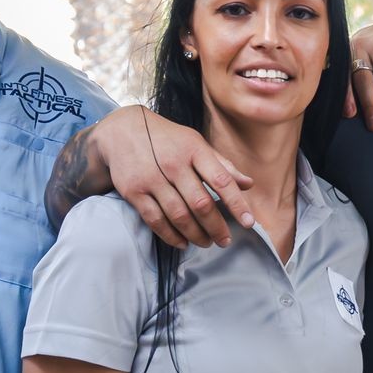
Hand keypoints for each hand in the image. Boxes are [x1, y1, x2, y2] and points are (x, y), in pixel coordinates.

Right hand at [94, 107, 252, 248]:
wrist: (122, 130)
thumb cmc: (168, 139)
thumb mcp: (196, 143)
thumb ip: (222, 165)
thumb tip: (248, 184)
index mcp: (194, 150)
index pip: (221, 180)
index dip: (237, 204)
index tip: (249, 222)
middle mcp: (174, 164)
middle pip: (200, 203)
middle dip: (216, 227)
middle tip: (225, 241)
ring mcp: (152, 178)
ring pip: (179, 215)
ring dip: (196, 234)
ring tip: (206, 242)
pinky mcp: (133, 191)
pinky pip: (155, 220)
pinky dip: (170, 236)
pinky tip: (182, 243)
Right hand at [347, 24, 372, 130]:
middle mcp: (364, 47)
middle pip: (367, 79)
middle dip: (372, 105)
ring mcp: (348, 52)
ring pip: (351, 79)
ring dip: (354, 100)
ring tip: (356, 118)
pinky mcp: (339, 58)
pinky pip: (338, 78)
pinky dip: (342, 95)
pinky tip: (346, 111)